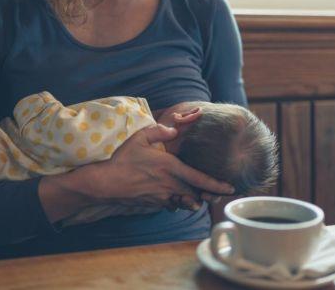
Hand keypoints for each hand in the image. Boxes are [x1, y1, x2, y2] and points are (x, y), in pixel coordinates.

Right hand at [80, 124, 234, 209]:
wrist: (105, 183)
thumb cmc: (122, 158)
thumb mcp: (140, 137)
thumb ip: (159, 131)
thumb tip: (174, 129)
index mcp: (170, 167)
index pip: (200, 178)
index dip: (217, 184)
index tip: (230, 187)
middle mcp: (169, 184)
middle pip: (197, 193)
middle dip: (208, 194)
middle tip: (217, 194)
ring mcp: (161, 196)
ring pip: (185, 202)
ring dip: (193, 199)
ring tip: (198, 197)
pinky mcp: (153, 204)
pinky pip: (171, 204)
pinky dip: (177, 201)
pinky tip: (175, 196)